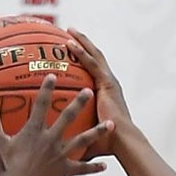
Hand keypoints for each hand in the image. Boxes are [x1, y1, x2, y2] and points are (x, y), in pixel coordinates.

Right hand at [0, 74, 113, 175]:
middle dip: (79, 103)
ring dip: (97, 132)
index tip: (53, 75)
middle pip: (68, 117)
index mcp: (34, 131)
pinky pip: (82, 168)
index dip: (47, 89)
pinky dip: (93, 167)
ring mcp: (60, 156)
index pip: (41, 105)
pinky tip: (105, 165)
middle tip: (89, 91)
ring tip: (110, 124)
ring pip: (83, 140)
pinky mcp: (64, 171)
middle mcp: (50, 140)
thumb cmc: (4, 168)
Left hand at [66, 28, 132, 157]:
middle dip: (83, 45)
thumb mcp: (84, 136)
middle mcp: (108, 85)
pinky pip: (91, 63)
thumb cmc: (105, 144)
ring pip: (94, 55)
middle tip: (69, 33)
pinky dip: (81, 52)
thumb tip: (53, 144)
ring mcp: (109, 82)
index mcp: (106, 94)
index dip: (84, 60)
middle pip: (95, 58)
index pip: (94, 72)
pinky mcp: (107, 83)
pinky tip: (69, 43)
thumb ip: (71, 134)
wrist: (121, 142)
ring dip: (81, 42)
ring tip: (69, 30)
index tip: (73, 52)